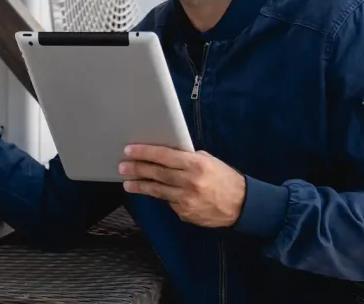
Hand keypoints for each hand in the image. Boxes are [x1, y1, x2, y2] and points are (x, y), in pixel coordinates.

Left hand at [119, 144, 244, 227]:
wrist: (241, 205)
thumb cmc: (224, 178)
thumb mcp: (209, 161)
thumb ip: (187, 158)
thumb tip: (165, 155)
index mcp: (196, 164)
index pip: (164, 156)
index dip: (145, 152)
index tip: (129, 150)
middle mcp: (190, 181)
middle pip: (157, 173)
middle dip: (137, 168)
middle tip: (122, 166)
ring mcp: (186, 200)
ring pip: (157, 191)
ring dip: (140, 185)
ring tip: (127, 182)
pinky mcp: (185, 213)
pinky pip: (168, 203)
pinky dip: (161, 197)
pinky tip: (154, 193)